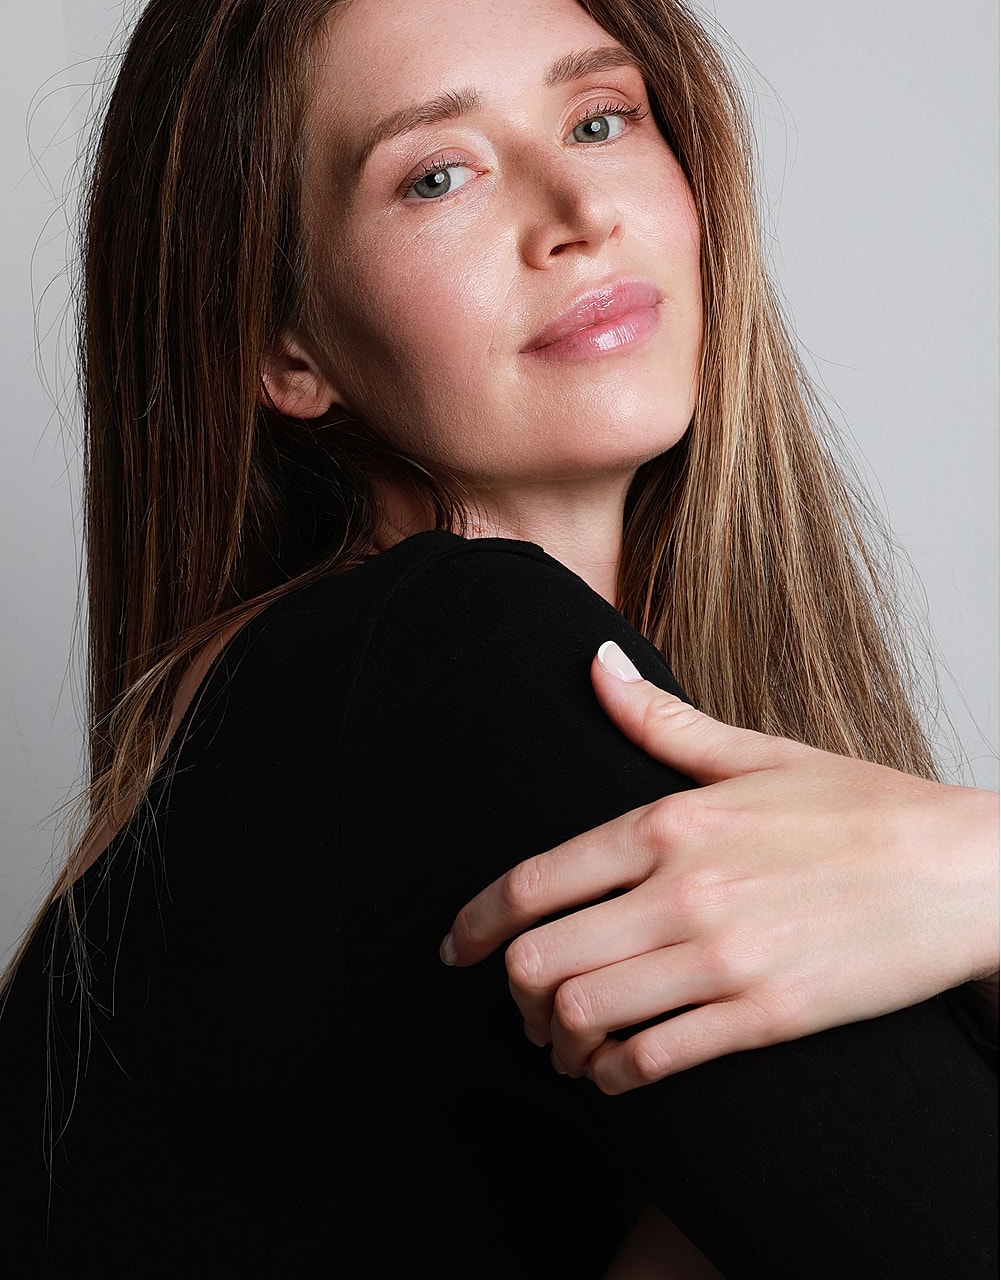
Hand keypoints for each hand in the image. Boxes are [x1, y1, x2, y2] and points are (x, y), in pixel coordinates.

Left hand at [442, 640, 998, 1093]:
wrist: (960, 870)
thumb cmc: (858, 807)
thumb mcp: (754, 753)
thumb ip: (658, 720)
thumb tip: (594, 661)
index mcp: (669, 821)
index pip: (534, 880)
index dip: (475, 923)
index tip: (455, 948)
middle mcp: (682, 890)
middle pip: (540, 957)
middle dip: (510, 990)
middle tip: (516, 1001)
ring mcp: (723, 957)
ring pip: (583, 1015)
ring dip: (556, 1038)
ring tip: (561, 1039)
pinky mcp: (765, 1016)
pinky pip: (653, 1059)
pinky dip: (616, 1073)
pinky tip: (617, 1066)